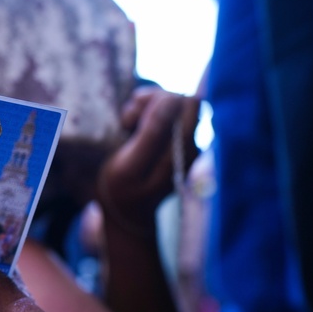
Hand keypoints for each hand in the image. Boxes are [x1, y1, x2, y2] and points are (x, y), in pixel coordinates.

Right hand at [97, 86, 199, 226]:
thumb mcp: (129, 166)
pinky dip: (145, 116)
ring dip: (144, 109)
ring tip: (125, 126)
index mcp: (185, 149)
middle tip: (126, 120)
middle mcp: (190, 143)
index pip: (188, 103)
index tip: (134, 116)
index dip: (160, 100)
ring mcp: (182, 142)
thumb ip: (152, 133)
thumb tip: (171, 99)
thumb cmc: (122, 189)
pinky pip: (164, 114)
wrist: (126, 212)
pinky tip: (130, 130)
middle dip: (151, 102)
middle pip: (181, 100)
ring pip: (171, 105)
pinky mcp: (172, 141)